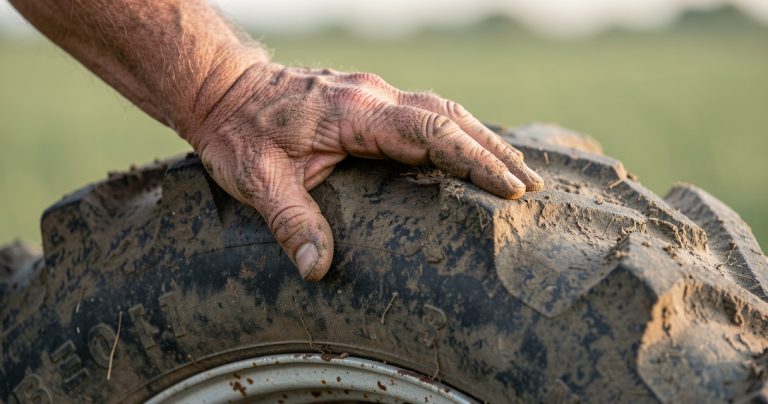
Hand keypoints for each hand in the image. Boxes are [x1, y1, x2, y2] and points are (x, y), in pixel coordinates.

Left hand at [184, 62, 543, 280]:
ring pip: (443, 112)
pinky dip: (456, 135)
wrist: (224, 91)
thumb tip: (318, 268)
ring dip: (481, 140)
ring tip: (515, 174)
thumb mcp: (256, 178)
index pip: (431, 132)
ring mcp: (373, 95)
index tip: (510, 187)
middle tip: (531, 187)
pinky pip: (425, 115)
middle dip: (493, 151)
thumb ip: (290, 220)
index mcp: (354, 113)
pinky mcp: (369, 102)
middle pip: (450, 118)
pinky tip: (470, 155)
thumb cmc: (238, 132)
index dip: (474, 158)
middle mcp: (373, 97)